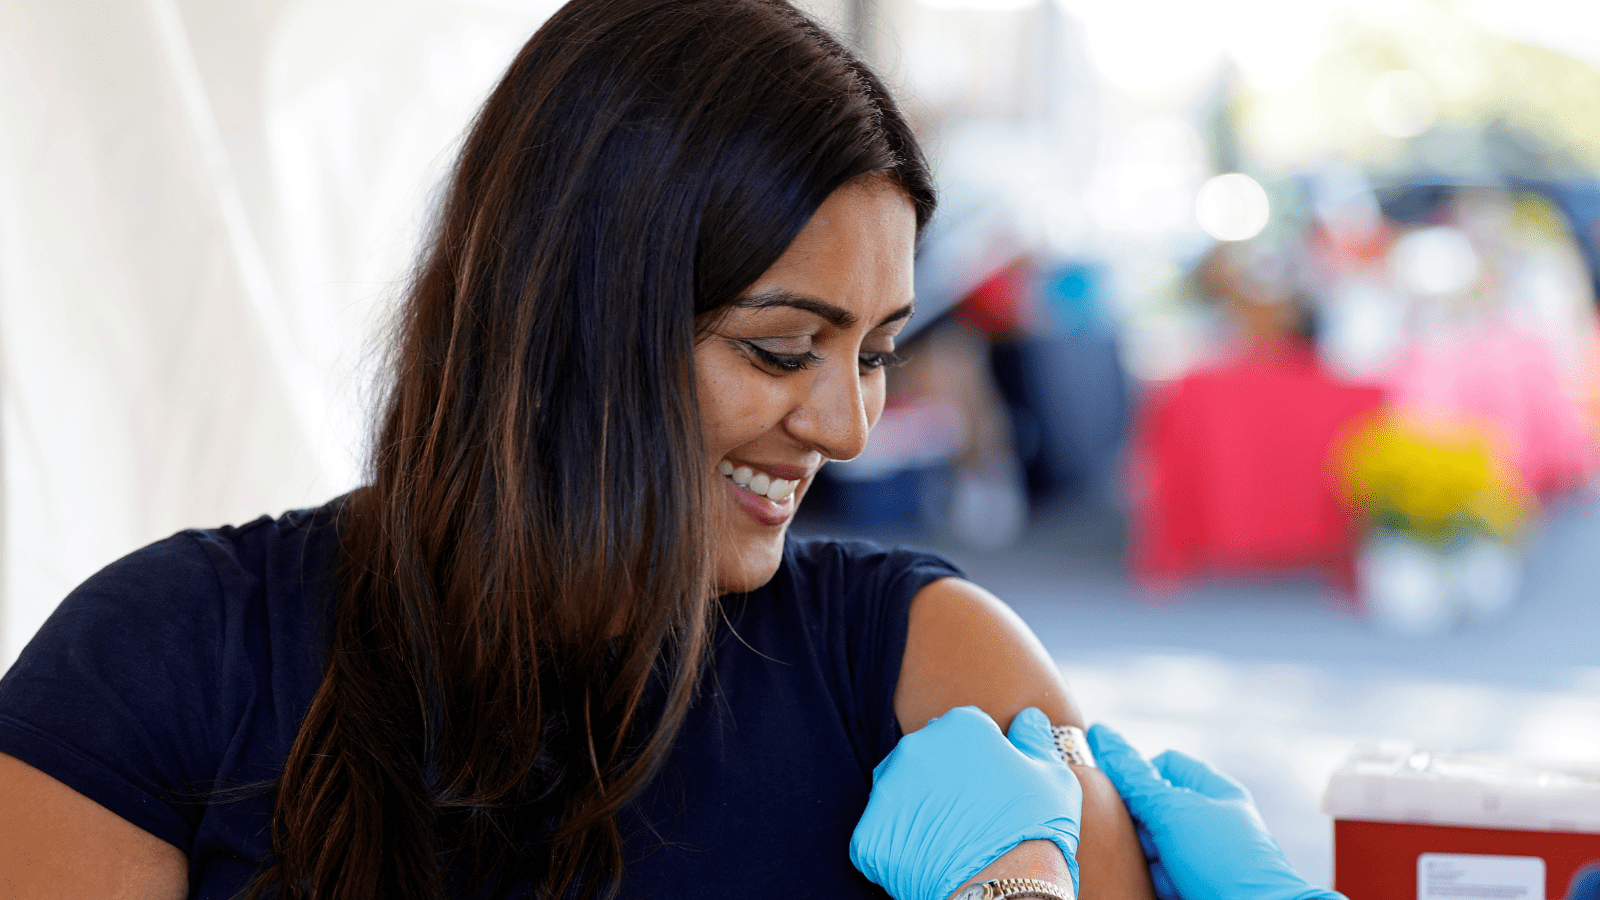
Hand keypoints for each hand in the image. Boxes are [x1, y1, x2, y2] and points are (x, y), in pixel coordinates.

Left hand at [851, 706, 1081, 899]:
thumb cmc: (1036, 828)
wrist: (1009, 886)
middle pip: (924, 759)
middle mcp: (916, 747)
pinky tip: (927, 859)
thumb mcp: (1053, 776)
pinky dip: (898, 848)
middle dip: (941, 781)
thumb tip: (1028, 718)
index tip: (989, 788)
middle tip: (969, 815)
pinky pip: (879, 836)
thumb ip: (1034, 740)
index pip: (960, 732)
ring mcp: (888, 789)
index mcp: (959, 726)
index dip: (976, 762)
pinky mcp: (869, 832)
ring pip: (898, 794)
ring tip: (948, 839)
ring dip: (916, 810)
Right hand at [1086, 724, 1344, 899]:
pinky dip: (1144, 879)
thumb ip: (1136, 778)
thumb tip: (1103, 735)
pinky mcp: (1187, 887)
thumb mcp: (1174, 811)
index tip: (1116, 792)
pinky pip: (1154, 875)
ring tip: (1136, 864)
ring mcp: (1200, 858)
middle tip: (1124, 834)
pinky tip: (1142, 883)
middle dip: (1134, 822)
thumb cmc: (1226, 862)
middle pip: (1152, 807)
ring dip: (1138, 854)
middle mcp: (1208, 822)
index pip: (1164, 764)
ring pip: (1151, 845)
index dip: (1138, 774)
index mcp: (1215, 791)